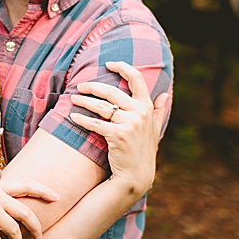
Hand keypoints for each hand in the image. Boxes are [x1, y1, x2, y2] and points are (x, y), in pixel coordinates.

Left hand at [68, 61, 170, 197]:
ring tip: (72, 99)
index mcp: (147, 107)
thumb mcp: (154, 129)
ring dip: (84, 101)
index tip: (109, 64)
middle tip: (80, 86)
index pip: (137, 79)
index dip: (123, 68)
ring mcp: (130, 123)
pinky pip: (95, 123)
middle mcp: (140, 112)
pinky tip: (72, 117)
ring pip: (100, 106)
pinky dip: (81, 119)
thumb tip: (166, 94)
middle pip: (112, 91)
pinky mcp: (118, 135)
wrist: (136, 174)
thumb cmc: (142, 149)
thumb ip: (159, 111)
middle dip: (93, 86)